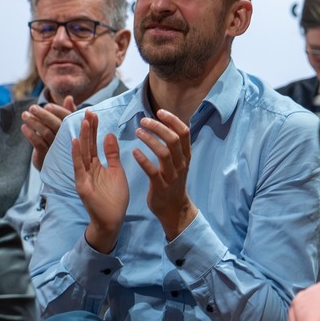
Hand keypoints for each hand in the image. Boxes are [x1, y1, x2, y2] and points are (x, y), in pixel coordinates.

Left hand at [22, 95, 75, 169]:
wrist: (56, 165)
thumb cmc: (60, 140)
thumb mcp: (65, 126)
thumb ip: (67, 112)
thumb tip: (69, 97)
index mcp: (72, 129)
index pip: (66, 118)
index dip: (57, 110)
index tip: (47, 106)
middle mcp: (66, 139)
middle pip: (55, 124)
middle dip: (43, 115)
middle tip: (32, 107)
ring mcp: (56, 148)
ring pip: (45, 133)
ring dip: (34, 122)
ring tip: (24, 115)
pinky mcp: (47, 156)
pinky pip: (38, 143)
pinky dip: (30, 134)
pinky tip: (24, 127)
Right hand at [72, 110, 128, 253]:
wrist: (112, 220)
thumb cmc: (114, 198)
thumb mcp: (116, 171)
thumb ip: (112, 154)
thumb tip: (110, 134)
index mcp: (96, 165)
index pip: (93, 142)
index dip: (94, 128)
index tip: (94, 113)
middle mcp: (87, 168)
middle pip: (87, 144)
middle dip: (87, 128)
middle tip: (87, 111)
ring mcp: (83, 176)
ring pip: (82, 153)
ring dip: (82, 137)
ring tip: (83, 121)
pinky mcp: (82, 185)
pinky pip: (79, 167)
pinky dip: (76, 155)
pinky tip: (75, 142)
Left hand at [134, 110, 196, 240]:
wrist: (174, 208)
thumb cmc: (173, 181)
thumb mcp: (179, 162)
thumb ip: (174, 145)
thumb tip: (166, 122)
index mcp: (185, 155)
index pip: (184, 132)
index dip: (172, 120)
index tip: (159, 111)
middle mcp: (181, 164)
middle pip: (173, 140)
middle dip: (158, 127)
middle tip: (143, 120)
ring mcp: (172, 176)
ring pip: (164, 153)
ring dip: (150, 140)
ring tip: (137, 132)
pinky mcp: (161, 186)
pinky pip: (152, 171)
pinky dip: (143, 160)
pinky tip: (134, 152)